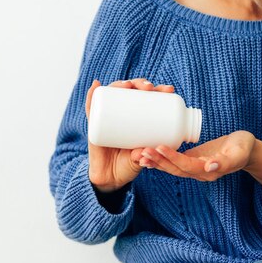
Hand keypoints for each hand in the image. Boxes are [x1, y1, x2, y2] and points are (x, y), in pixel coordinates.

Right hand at [85, 78, 174, 192]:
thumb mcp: (142, 159)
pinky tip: (97, 85)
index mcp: (140, 118)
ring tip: (128, 85)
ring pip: (113, 95)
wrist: (111, 178)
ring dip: (120, 85)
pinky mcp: (95, 125)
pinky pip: (92, 108)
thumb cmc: (130, 165)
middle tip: (150, 88)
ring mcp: (109, 117)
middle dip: (141, 84)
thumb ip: (142, 156)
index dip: (159, 91)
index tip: (169, 90)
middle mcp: (124, 114)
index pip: (150, 98)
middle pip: (132, 92)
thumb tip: (143, 151)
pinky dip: (92, 96)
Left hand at [139, 130, 256, 181]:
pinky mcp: (192, 161)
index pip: (186, 165)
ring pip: (172, 168)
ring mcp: (194, 168)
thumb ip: (225, 162)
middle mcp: (199, 172)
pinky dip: (161, 159)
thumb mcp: (239, 153)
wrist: (247, 149)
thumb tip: (209, 167)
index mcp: (209, 171)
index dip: (172, 157)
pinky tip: (149, 153)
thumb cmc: (244, 148)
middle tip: (142, 150)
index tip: (159, 147)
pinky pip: (174, 162)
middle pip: (175, 169)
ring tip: (140, 154)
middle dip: (158, 161)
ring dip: (156, 162)